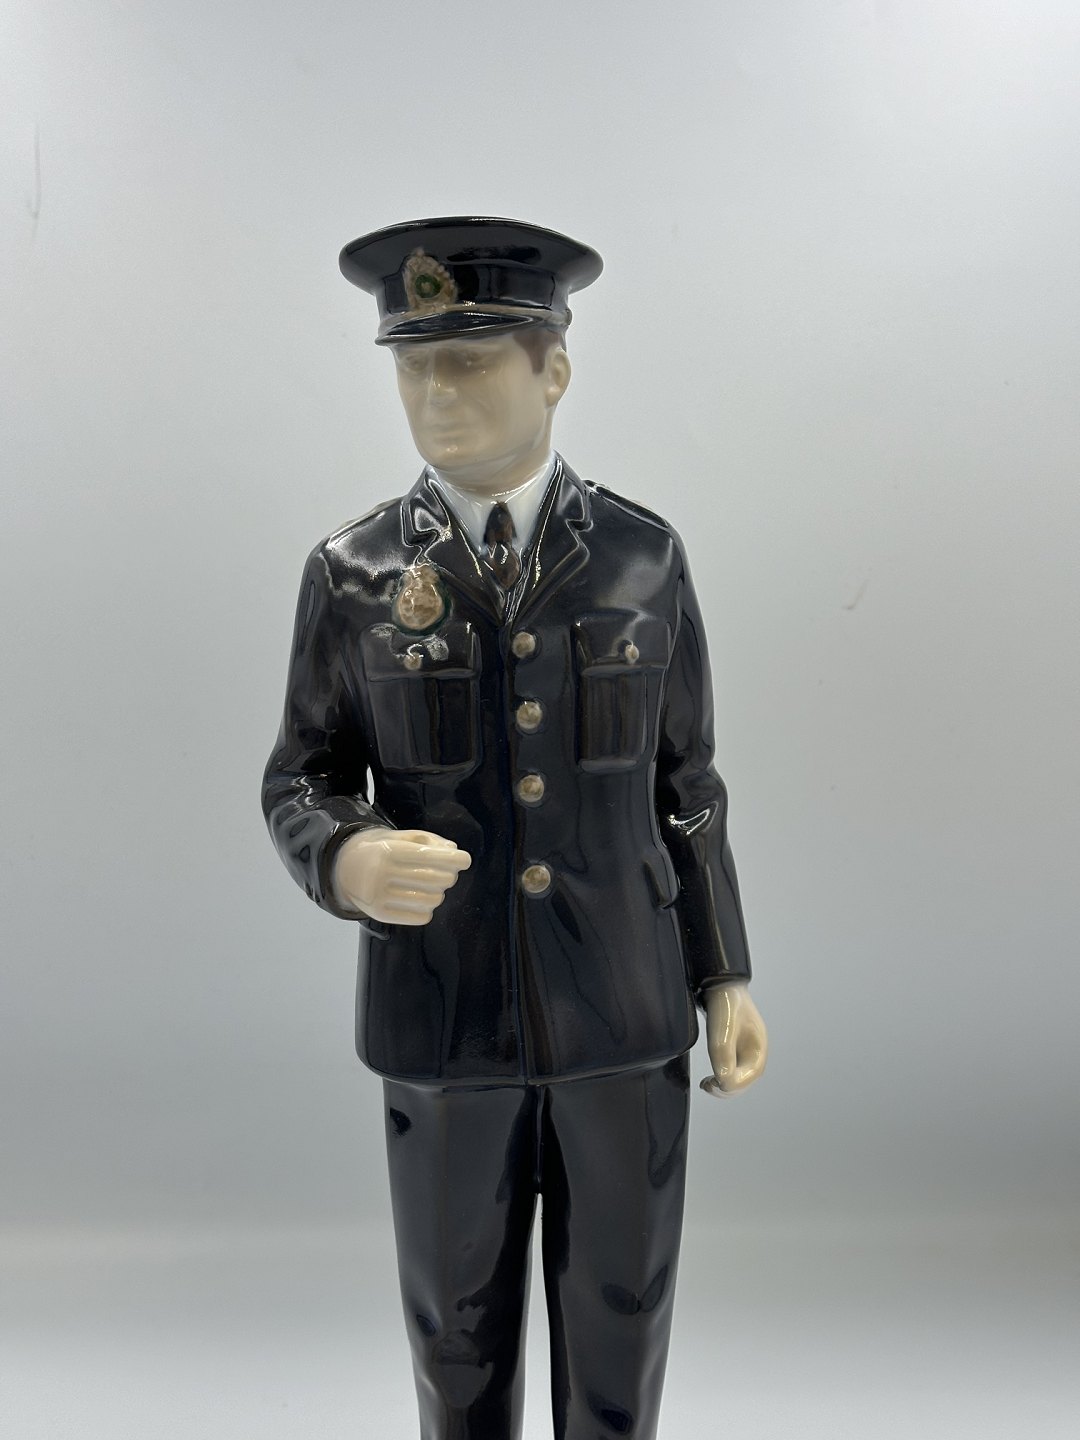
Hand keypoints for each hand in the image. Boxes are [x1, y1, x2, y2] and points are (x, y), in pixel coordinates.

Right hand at [332, 827, 471, 926]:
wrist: (345, 868)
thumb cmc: (380, 850)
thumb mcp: (400, 837)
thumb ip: (427, 840)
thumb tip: (453, 850)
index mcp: (387, 852)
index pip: (427, 857)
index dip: (451, 858)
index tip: (465, 859)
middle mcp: (381, 875)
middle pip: (433, 879)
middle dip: (449, 875)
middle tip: (448, 872)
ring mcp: (379, 897)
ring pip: (430, 900)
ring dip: (439, 892)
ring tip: (433, 886)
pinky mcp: (380, 915)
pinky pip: (420, 917)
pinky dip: (428, 908)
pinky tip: (421, 898)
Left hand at [701, 982, 767, 1097]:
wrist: (717, 981)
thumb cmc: (724, 1003)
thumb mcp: (722, 1031)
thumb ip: (724, 1057)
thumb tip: (724, 1082)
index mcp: (759, 1047)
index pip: (749, 1077)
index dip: (731, 1086)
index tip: (711, 1084)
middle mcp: (754, 1050)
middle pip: (745, 1080)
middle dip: (726, 1088)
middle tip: (706, 1086)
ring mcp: (745, 1047)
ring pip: (738, 1076)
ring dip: (724, 1084)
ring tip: (707, 1083)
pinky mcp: (734, 1044)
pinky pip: (731, 1068)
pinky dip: (721, 1075)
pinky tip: (711, 1075)